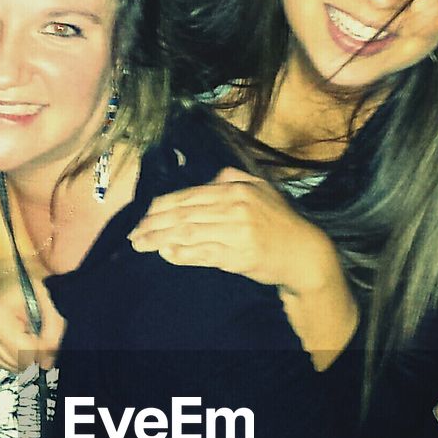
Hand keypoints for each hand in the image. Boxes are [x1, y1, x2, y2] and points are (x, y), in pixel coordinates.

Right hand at [0, 272, 65, 371]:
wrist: (5, 279)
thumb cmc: (25, 287)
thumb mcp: (46, 302)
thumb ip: (52, 331)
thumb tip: (47, 364)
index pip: (23, 351)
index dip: (42, 352)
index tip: (51, 342)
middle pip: (17, 362)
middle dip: (34, 354)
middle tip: (40, 335)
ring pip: (11, 365)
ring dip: (25, 356)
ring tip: (28, 335)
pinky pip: (3, 362)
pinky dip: (15, 356)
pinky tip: (18, 339)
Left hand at [127, 167, 336, 293]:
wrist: (304, 253)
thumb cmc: (280, 221)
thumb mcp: (260, 189)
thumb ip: (231, 179)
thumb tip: (204, 182)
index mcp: (235, 190)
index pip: (188, 195)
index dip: (161, 206)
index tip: (142, 216)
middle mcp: (234, 208)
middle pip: (183, 214)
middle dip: (153, 224)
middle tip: (133, 234)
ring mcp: (235, 233)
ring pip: (188, 234)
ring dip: (160, 240)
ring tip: (141, 245)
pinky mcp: (237, 257)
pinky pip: (203, 254)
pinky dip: (182, 254)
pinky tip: (166, 254)